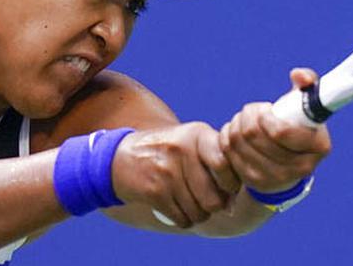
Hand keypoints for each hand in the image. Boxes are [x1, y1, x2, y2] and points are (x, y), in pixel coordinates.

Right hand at [111, 122, 241, 227]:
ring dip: (198, 215)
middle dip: (214, 207)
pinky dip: (183, 219)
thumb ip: (217, 164)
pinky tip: (177, 208)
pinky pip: (182, 219)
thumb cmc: (168, 153)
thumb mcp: (190, 143)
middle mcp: (182, 150)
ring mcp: (167, 171)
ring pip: (199, 213)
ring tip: (190, 203)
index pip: (225, 164)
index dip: (231, 183)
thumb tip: (232, 206)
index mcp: (197, 134)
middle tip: (207, 201)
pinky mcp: (154, 191)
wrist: (120, 157)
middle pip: (214, 198)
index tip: (227, 187)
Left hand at [220, 68, 331, 194]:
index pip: (282, 131)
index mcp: (319, 146)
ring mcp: (276, 178)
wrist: (288, 164)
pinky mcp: (254, 182)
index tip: (265, 112)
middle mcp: (301, 168)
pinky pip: (229, 152)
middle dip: (249, 116)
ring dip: (237, 124)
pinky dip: (228, 137)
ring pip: (238, 141)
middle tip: (253, 112)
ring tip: (245, 120)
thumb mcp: (305, 104)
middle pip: (255, 135)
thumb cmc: (297, 126)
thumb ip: (307, 84)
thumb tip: (299, 75)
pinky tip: (237, 133)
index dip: (267, 118)